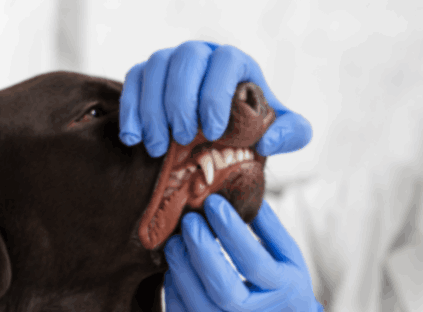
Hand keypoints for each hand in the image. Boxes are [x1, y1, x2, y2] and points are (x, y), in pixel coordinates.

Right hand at [119, 41, 311, 156]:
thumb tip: (268, 141)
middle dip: (181, 102)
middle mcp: (202, 54)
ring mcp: (172, 60)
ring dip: (152, 109)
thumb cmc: (252, 124)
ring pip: (155, 67)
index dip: (216, 93)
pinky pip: (133, 79)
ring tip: (158, 148)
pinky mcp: (149, 74)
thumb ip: (292, 132)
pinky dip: (130, 109)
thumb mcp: (281, 130)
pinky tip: (133, 138)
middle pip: (185, 60)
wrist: (223, 126)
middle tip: (184, 139)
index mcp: (235, 61)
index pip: (225, 62)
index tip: (214, 130)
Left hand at [163, 195, 324, 311]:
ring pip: (199, 305)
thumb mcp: (289, 256)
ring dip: (182, 269)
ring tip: (175, 242)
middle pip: (223, 288)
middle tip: (189, 220)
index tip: (214, 202)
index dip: (231, 230)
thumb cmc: (285, 285)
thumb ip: (270, 228)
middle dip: (202, 250)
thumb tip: (247, 193)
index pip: (253, 260)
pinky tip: (174, 268)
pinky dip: (174, 291)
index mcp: (282, 289)